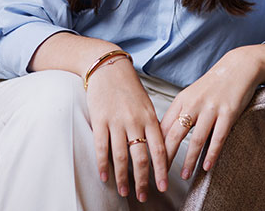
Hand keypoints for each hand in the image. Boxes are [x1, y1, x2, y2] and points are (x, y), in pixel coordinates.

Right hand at [85, 58, 168, 202]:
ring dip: (123, 177)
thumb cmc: (129, 87)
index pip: (159, 148)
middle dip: (143, 180)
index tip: (164, 186)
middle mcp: (135, 121)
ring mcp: (117, 122)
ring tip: (125, 191)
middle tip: (143, 196)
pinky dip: (103, 165)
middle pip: (141, 157)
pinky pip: (102, 148)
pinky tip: (104, 177)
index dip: (162, 170)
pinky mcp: (100, 121)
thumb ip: (151, 125)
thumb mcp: (146, 104)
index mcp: (150, 117)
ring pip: (121, 157)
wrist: (109, 68)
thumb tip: (157, 148)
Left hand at [159, 46, 261, 179]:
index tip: (149, 165)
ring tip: (184, 176)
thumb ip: (179, 114)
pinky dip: (211, 154)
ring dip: (189, 160)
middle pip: (174, 136)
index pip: (163, 128)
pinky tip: (208, 166)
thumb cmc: (213, 85)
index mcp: (181, 101)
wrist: (238, 67)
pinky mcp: (228, 113)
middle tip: (161, 178)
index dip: (154, 148)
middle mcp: (193, 104)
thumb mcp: (192, 95)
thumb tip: (163, 136)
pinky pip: (218, 137)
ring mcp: (211, 109)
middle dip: (166, 159)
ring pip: (196, 139)